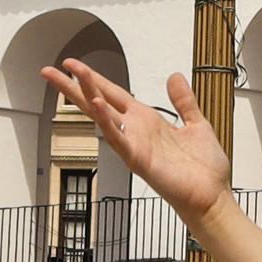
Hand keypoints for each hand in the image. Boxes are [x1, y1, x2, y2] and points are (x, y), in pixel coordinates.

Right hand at [44, 58, 235, 222]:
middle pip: (98, 102)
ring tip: (72, 76)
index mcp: (147, 121)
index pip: (114, 94)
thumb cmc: (203, 168)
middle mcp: (136, 131)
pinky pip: (118, 139)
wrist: (212, 196)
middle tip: (50, 69)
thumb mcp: (196, 123)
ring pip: (104, 116)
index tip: (74, 65)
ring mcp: (134, 145)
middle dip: (74, 86)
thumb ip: (183, 101)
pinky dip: (106, 123)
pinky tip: (96, 105)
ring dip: (88, 95)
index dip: (94, 79)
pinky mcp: (139, 160)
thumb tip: (174, 76)